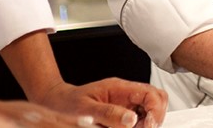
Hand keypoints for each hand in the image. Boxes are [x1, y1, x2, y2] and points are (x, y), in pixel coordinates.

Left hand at [36, 78, 167, 127]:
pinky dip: (137, 127)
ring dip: (146, 124)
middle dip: (156, 117)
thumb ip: (109, 113)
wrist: (55, 104)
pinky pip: (137, 121)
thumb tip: (131, 119)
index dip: (155, 111)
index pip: (151, 94)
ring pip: (149, 111)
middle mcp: (126, 95)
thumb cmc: (68, 103)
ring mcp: (124, 105)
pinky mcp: (120, 115)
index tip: (148, 126)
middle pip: (156, 100)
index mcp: (120, 88)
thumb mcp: (86, 109)